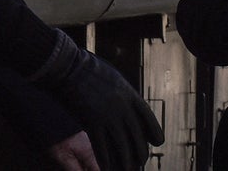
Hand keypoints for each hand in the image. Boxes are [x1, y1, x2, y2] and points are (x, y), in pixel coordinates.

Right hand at [33, 31, 164, 170]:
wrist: (69, 68)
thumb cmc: (90, 70)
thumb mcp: (115, 78)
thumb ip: (124, 94)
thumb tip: (131, 104)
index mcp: (130, 94)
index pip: (148, 117)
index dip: (154, 131)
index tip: (158, 142)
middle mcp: (123, 106)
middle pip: (137, 135)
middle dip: (140, 152)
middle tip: (141, 162)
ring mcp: (108, 115)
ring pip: (122, 145)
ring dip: (125, 161)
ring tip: (128, 169)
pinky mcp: (91, 122)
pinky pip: (101, 147)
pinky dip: (105, 160)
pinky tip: (107, 168)